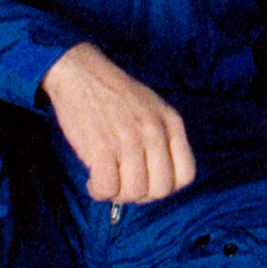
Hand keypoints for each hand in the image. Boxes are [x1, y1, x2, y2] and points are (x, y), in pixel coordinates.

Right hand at [39, 42, 196, 205]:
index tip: (148, 182)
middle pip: (160, 190)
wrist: (81, 72)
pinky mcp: (102, 148)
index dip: (166, 186)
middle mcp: (154, 132)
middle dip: (141, 195)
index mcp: (171, 122)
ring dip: (118, 194)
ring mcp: (129, 140)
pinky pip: (107, 189)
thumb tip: (158, 180)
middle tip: (123, 182)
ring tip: (106, 178)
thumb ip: (163, 139)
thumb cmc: (115, 94)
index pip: (185, 175)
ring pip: (134, 193)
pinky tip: (93, 179)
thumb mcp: (153, 108)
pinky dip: (99, 191)